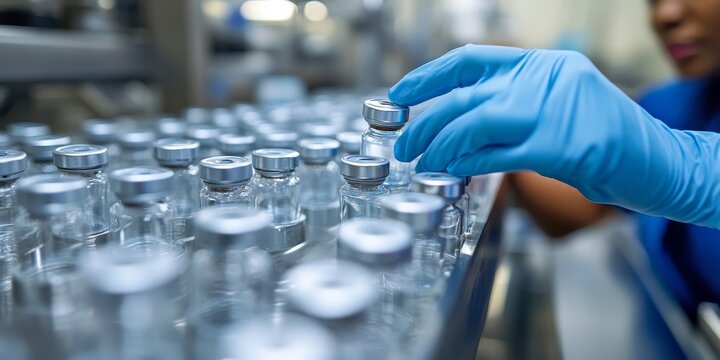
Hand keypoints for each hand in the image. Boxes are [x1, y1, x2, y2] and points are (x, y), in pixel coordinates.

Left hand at [389, 44, 719, 227]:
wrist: (658, 162)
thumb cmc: (606, 137)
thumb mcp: (559, 104)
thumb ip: (514, 105)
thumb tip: (457, 127)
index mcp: (543, 64)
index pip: (470, 60)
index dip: (428, 76)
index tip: (400, 94)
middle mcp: (544, 80)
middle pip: (463, 97)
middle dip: (423, 123)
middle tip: (404, 144)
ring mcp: (552, 111)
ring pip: (472, 124)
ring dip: (438, 146)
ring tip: (422, 162)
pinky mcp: (558, 148)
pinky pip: (494, 155)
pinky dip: (466, 164)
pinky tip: (452, 170)